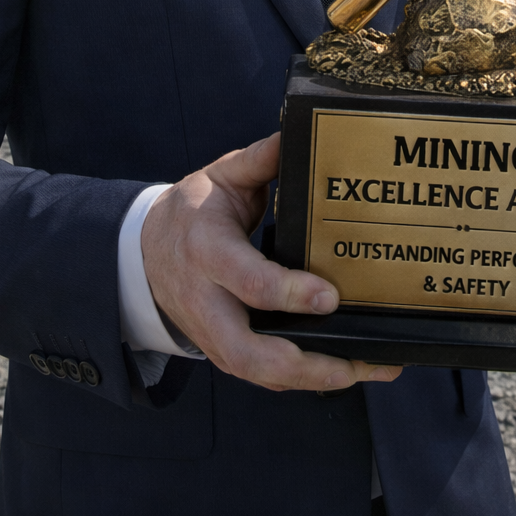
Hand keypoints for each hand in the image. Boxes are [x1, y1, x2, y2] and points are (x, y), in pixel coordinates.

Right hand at [141, 131, 402, 392]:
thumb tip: (296, 135)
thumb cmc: (190, 212)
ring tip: (371, 368)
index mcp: (207, 251)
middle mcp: (208, 302)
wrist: (144, 252)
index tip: (330, 295)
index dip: (289, 293)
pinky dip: (305, 379)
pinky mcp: (224, 353)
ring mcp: (214, 335)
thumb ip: (260, 160)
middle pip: (250, 352)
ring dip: (315, 379)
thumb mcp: (220, 176)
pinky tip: (349, 369)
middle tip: (357, 357)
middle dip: (305, 363)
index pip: (248, 281)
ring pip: (259, 374)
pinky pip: (264, 375)